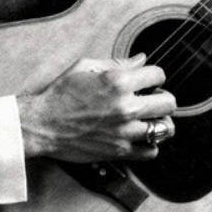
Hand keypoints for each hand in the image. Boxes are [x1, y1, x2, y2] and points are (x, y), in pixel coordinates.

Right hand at [17, 53, 175, 161]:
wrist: (42, 125)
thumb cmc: (61, 94)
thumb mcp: (85, 67)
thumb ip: (117, 63)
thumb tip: (141, 59)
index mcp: (118, 82)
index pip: (158, 75)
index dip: (154, 76)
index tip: (148, 80)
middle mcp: (126, 107)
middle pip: (169, 102)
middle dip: (163, 97)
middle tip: (152, 99)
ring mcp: (125, 131)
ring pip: (165, 128)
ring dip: (160, 121)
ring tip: (150, 119)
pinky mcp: (120, 151)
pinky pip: (151, 152)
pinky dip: (150, 145)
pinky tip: (140, 137)